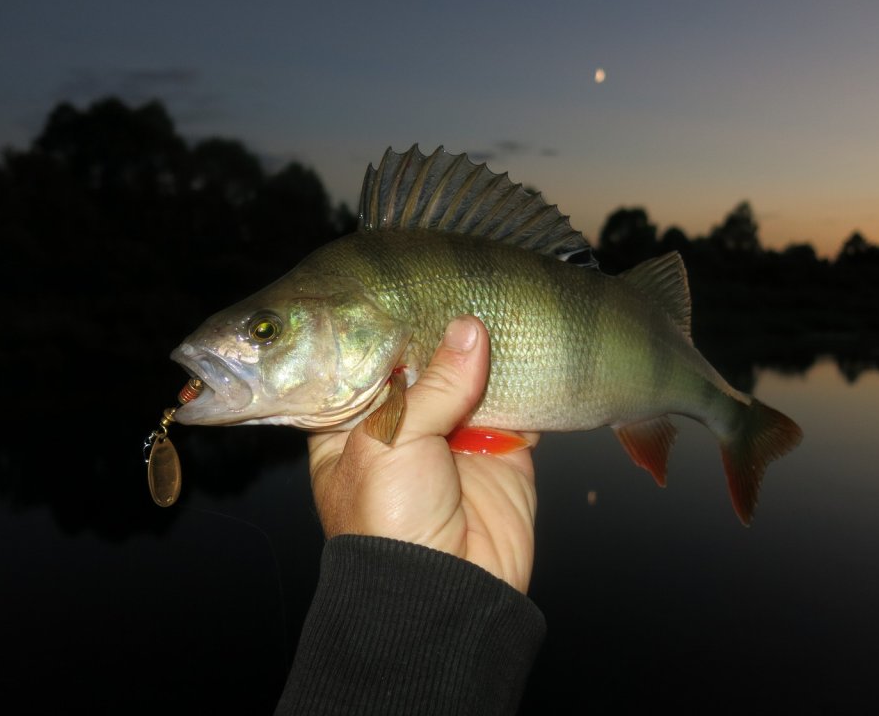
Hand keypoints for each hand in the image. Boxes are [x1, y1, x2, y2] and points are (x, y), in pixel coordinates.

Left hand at [307, 315, 538, 592]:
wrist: (446, 594)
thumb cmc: (389, 520)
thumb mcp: (391, 439)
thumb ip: (434, 382)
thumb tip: (470, 330)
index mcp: (351, 422)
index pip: (364, 359)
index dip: (384, 325)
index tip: (409, 285)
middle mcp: (401, 426)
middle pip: (424, 363)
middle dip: (445, 334)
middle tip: (465, 291)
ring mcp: (452, 437)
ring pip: (473, 378)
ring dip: (488, 353)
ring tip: (500, 310)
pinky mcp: (501, 450)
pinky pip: (517, 405)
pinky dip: (524, 382)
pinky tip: (527, 350)